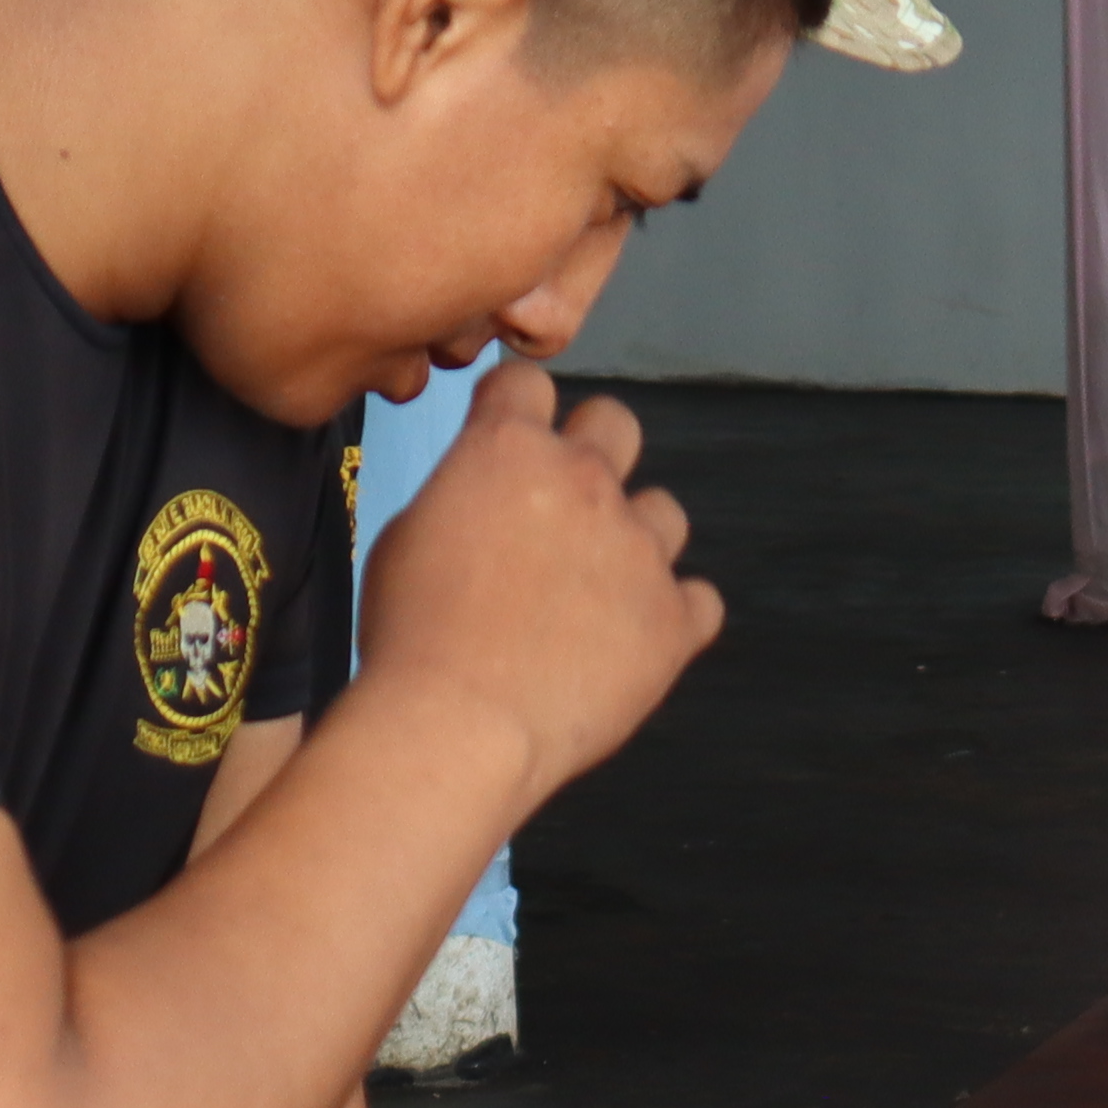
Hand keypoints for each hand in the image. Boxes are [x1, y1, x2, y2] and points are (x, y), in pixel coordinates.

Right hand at [355, 359, 719, 794]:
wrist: (460, 723)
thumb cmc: (414, 637)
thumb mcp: (407, 538)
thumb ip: (462, 496)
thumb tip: (484, 498)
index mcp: (509, 449)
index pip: (528, 384)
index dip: (514, 409)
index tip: (508, 437)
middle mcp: (585, 482)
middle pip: (615, 422)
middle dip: (593, 452)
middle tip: (562, 507)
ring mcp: (639, 549)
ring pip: (666, 512)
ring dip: (636, 539)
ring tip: (594, 592)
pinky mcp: (674, 618)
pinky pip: (700, 600)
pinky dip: (674, 615)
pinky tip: (635, 640)